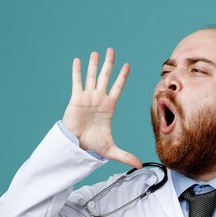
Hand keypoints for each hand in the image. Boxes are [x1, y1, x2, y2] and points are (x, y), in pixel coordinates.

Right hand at [62, 48, 141, 168]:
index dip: (122, 76)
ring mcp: (87, 97)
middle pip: (105, 77)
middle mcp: (99, 99)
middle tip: (112, 50)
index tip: (128, 65)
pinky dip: (78, 71)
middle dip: (109, 64)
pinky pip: (77, 82)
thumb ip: (126, 156)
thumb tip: (139, 166)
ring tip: (96, 52)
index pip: (118, 87)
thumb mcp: (111, 150)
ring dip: (94, 64)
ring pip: (92, 77)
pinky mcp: (76, 98)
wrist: (76, 145)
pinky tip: (78, 60)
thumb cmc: (92, 145)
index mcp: (109, 106)